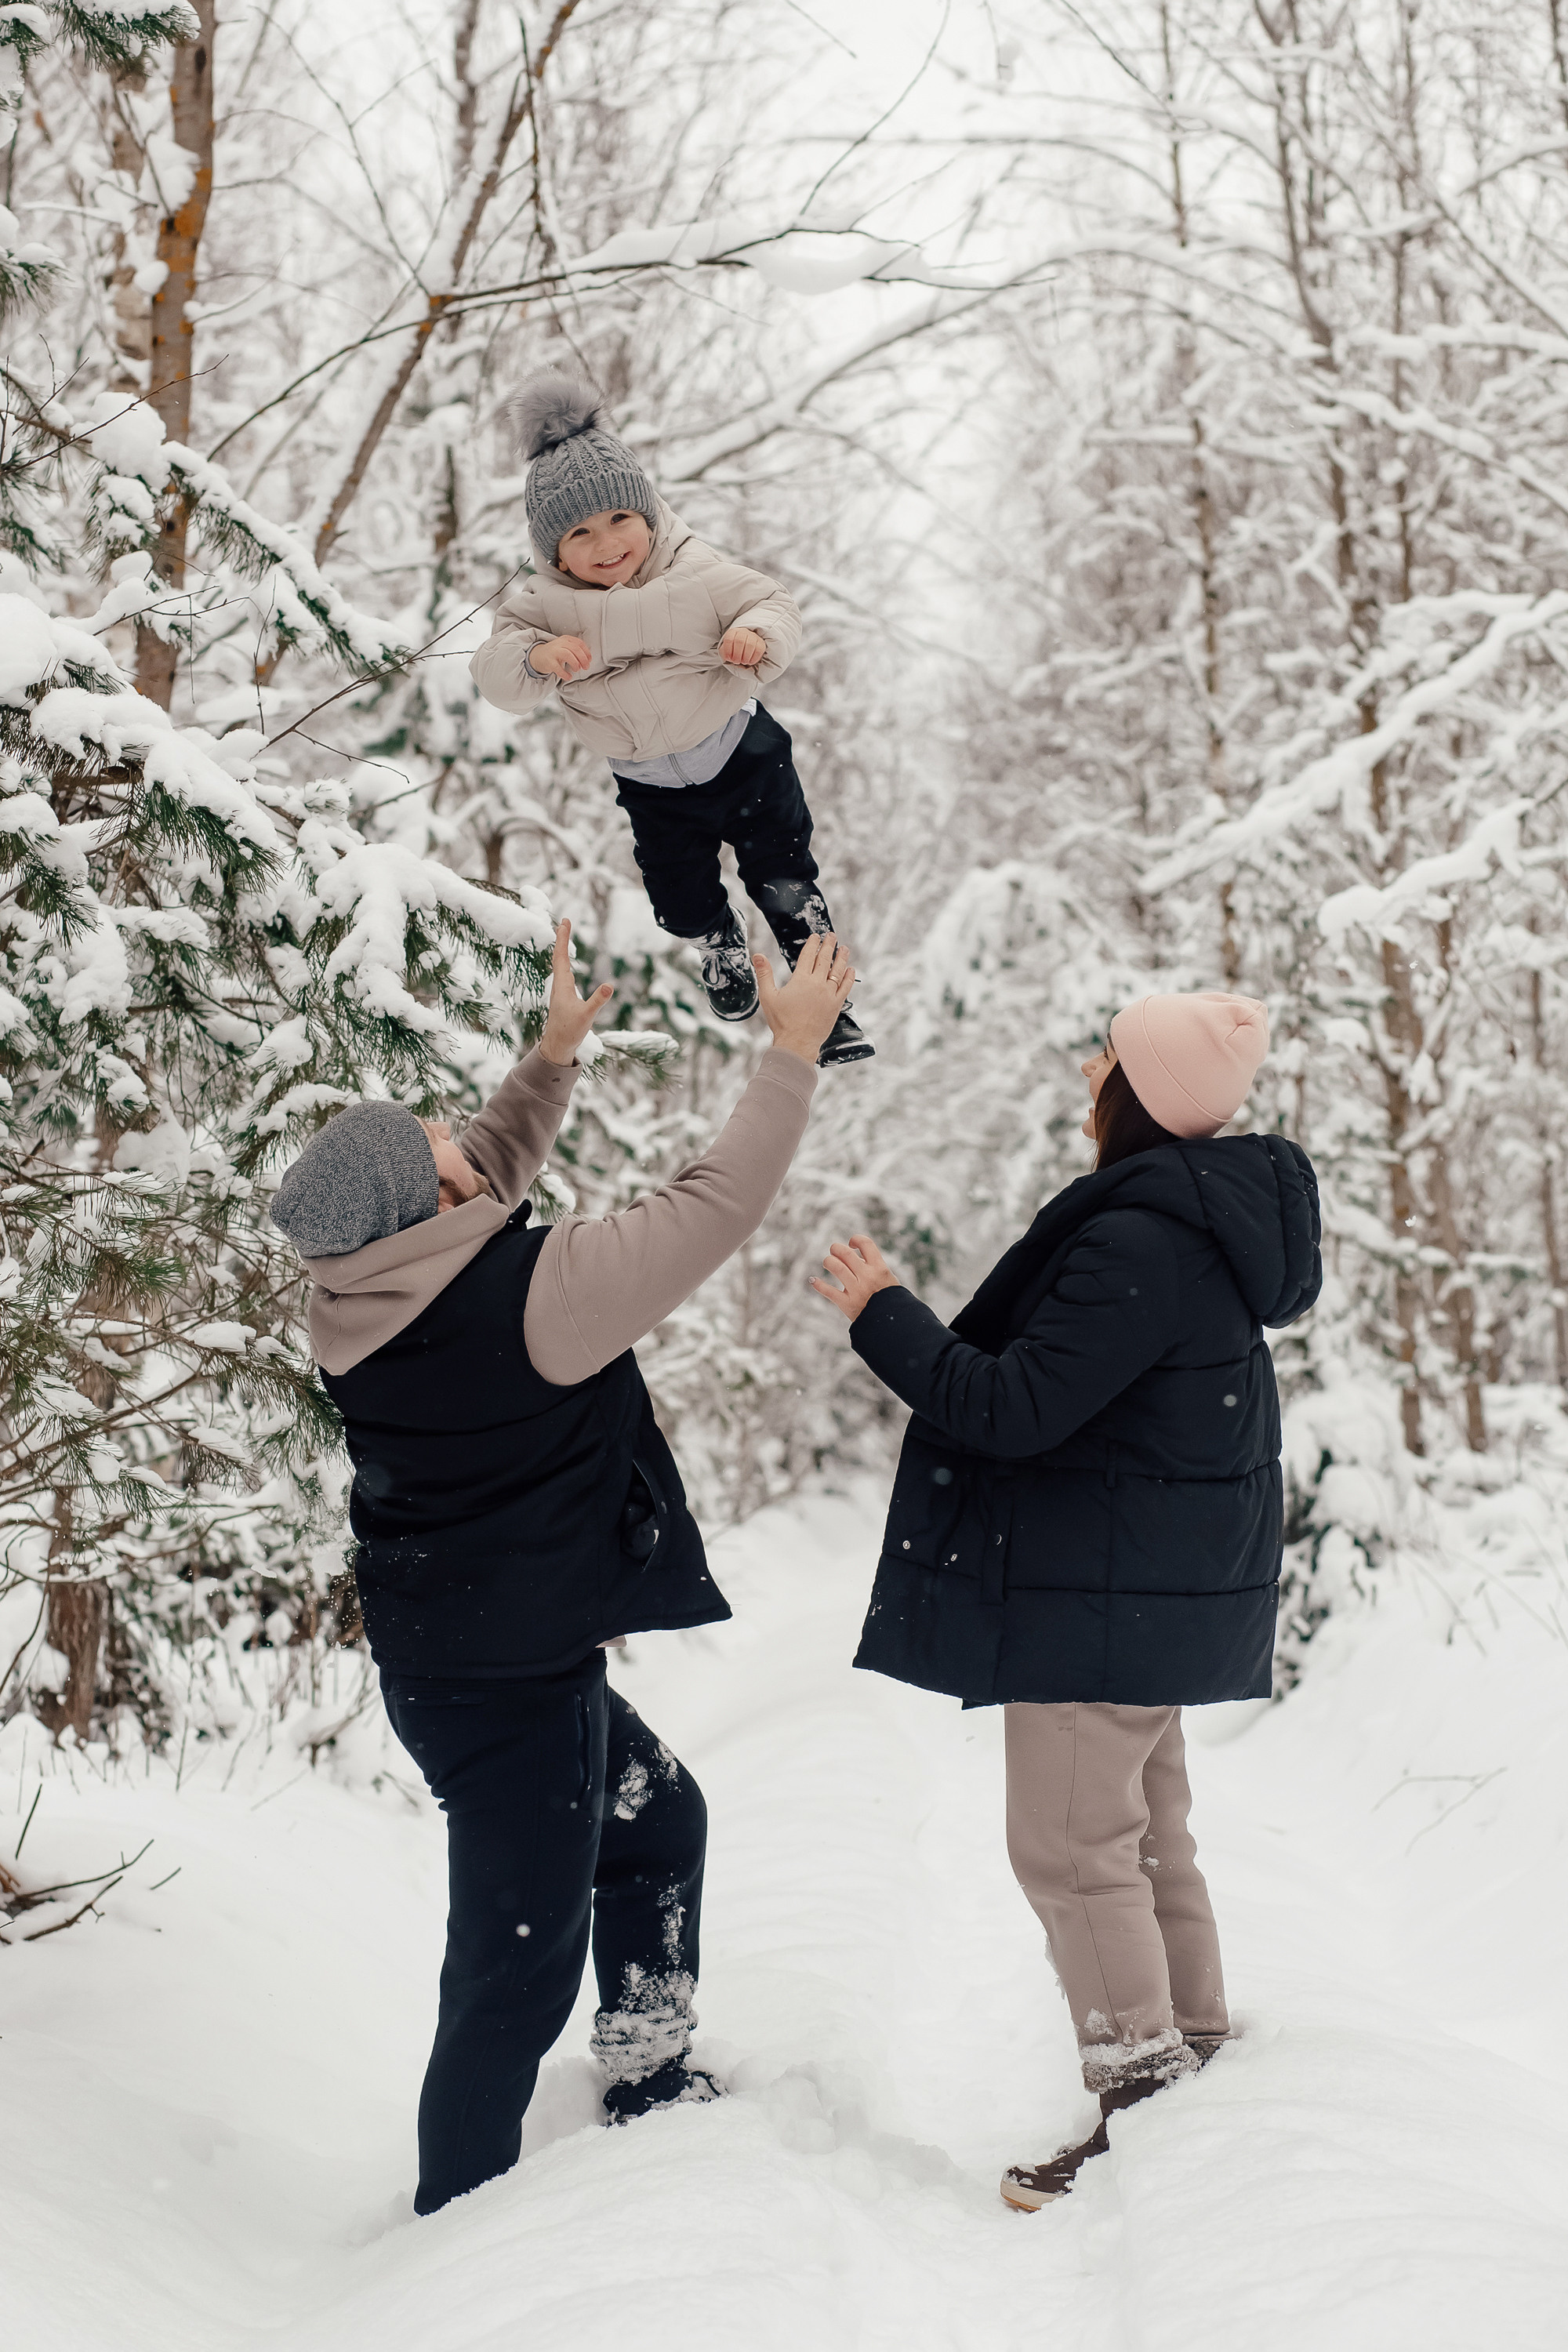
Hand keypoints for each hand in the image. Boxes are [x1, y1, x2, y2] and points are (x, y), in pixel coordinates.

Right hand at [529, 634, 591, 679]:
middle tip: (586, 667)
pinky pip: (558, 668)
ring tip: (576, 669)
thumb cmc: (555, 653)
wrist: (538, 656)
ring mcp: (553, 652)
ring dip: (575, 663)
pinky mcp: (549, 661)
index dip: (586, 652)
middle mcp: (560, 643)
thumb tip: (587, 660)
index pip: (579, 643)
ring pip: (568, 655)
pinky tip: (568, 676)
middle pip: (575, 649)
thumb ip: (575, 650)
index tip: (589, 660)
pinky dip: (565, 674)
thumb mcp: (565, 647)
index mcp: (566, 639)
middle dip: (583, 659)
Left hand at [539, 918, 613, 1064]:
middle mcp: (559, 985)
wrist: (557, 1045)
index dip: (563, 938)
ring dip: (562, 949)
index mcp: (562, 985)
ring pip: (559, 964)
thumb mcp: (587, 1015)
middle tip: (565, 922)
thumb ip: (598, 1000)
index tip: (565, 922)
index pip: (562, 956)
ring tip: (564, 936)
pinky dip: (564, 962)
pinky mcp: (563, 997)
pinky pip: (562, 973)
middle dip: (562, 938)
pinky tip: (567, 965)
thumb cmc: (570, 1031)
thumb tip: (610, 985)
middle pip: (559, 956)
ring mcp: (560, 990)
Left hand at [720, 624, 765, 667]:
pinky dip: (753, 659)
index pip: (729, 639)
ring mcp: (753, 636)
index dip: (728, 651)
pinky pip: (759, 650)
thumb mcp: (725, 650)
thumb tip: (728, 656)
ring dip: (745, 657)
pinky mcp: (761, 643)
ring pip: (750, 645)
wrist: (745, 648)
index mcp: (732, 632)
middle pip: (739, 641)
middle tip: (736, 661)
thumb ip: (723, 652)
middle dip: (737, 655)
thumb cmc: (733, 650)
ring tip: (743, 662)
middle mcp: (743, 632)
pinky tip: (750, 662)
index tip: (729, 658)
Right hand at [753, 931, 853, 1062]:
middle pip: (824, 959)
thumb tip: (757, 956)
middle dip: (829, 945)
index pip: (808, 955)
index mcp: (800, 980)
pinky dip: (849, 977)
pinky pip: (845, 987)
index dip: (812, 944)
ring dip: (841, 958)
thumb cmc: (781, 1021)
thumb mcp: (768, 996)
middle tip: (832, 936)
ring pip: (837, 971)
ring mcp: (829, 994)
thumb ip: (764, 974)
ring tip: (844, 948)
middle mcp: (817, 984)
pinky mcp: (836, 1005)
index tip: (816, 936)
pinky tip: (851, 970)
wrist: (797, 1042)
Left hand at [811, 1234, 900, 1321]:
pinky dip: (818, 1284)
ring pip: (836, 1268)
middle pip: (846, 1254)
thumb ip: (872, 1265)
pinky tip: (812, 1280)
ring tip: (828, 1263)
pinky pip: (829, 1291)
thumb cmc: (888, 1298)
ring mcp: (856, 1291)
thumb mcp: (888, 1278)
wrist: (890, 1323)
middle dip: (836, 1248)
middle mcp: (867, 1278)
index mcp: (880, 1269)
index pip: (866, 1244)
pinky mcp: (847, 1304)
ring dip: (828, 1262)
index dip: (855, 1239)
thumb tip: (852, 1254)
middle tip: (834, 1252)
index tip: (852, 1245)